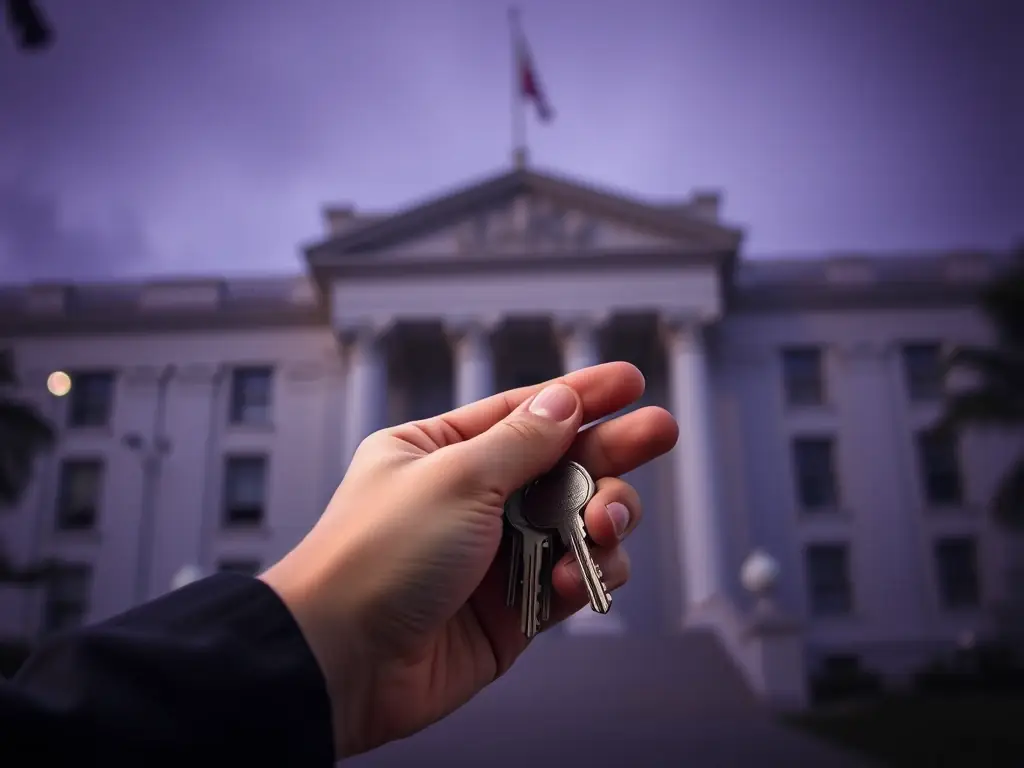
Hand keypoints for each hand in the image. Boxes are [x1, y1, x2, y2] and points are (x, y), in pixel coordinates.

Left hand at [260, 362, 678, 756]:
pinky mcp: (514, 608)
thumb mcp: (455, 478)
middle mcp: (472, 498)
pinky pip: (572, 578)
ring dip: (602, 520)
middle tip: (659, 432)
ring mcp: (495, 554)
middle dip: (613, 449)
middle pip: (562, 464)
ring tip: (602, 526)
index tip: (629, 382)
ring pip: (577, 523)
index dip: (581, 395)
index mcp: (441, 451)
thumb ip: (521, 441)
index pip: (525, 412)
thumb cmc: (376, 557)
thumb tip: (563, 401)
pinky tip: (574, 578)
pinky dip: (586, 574)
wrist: (343, 661)